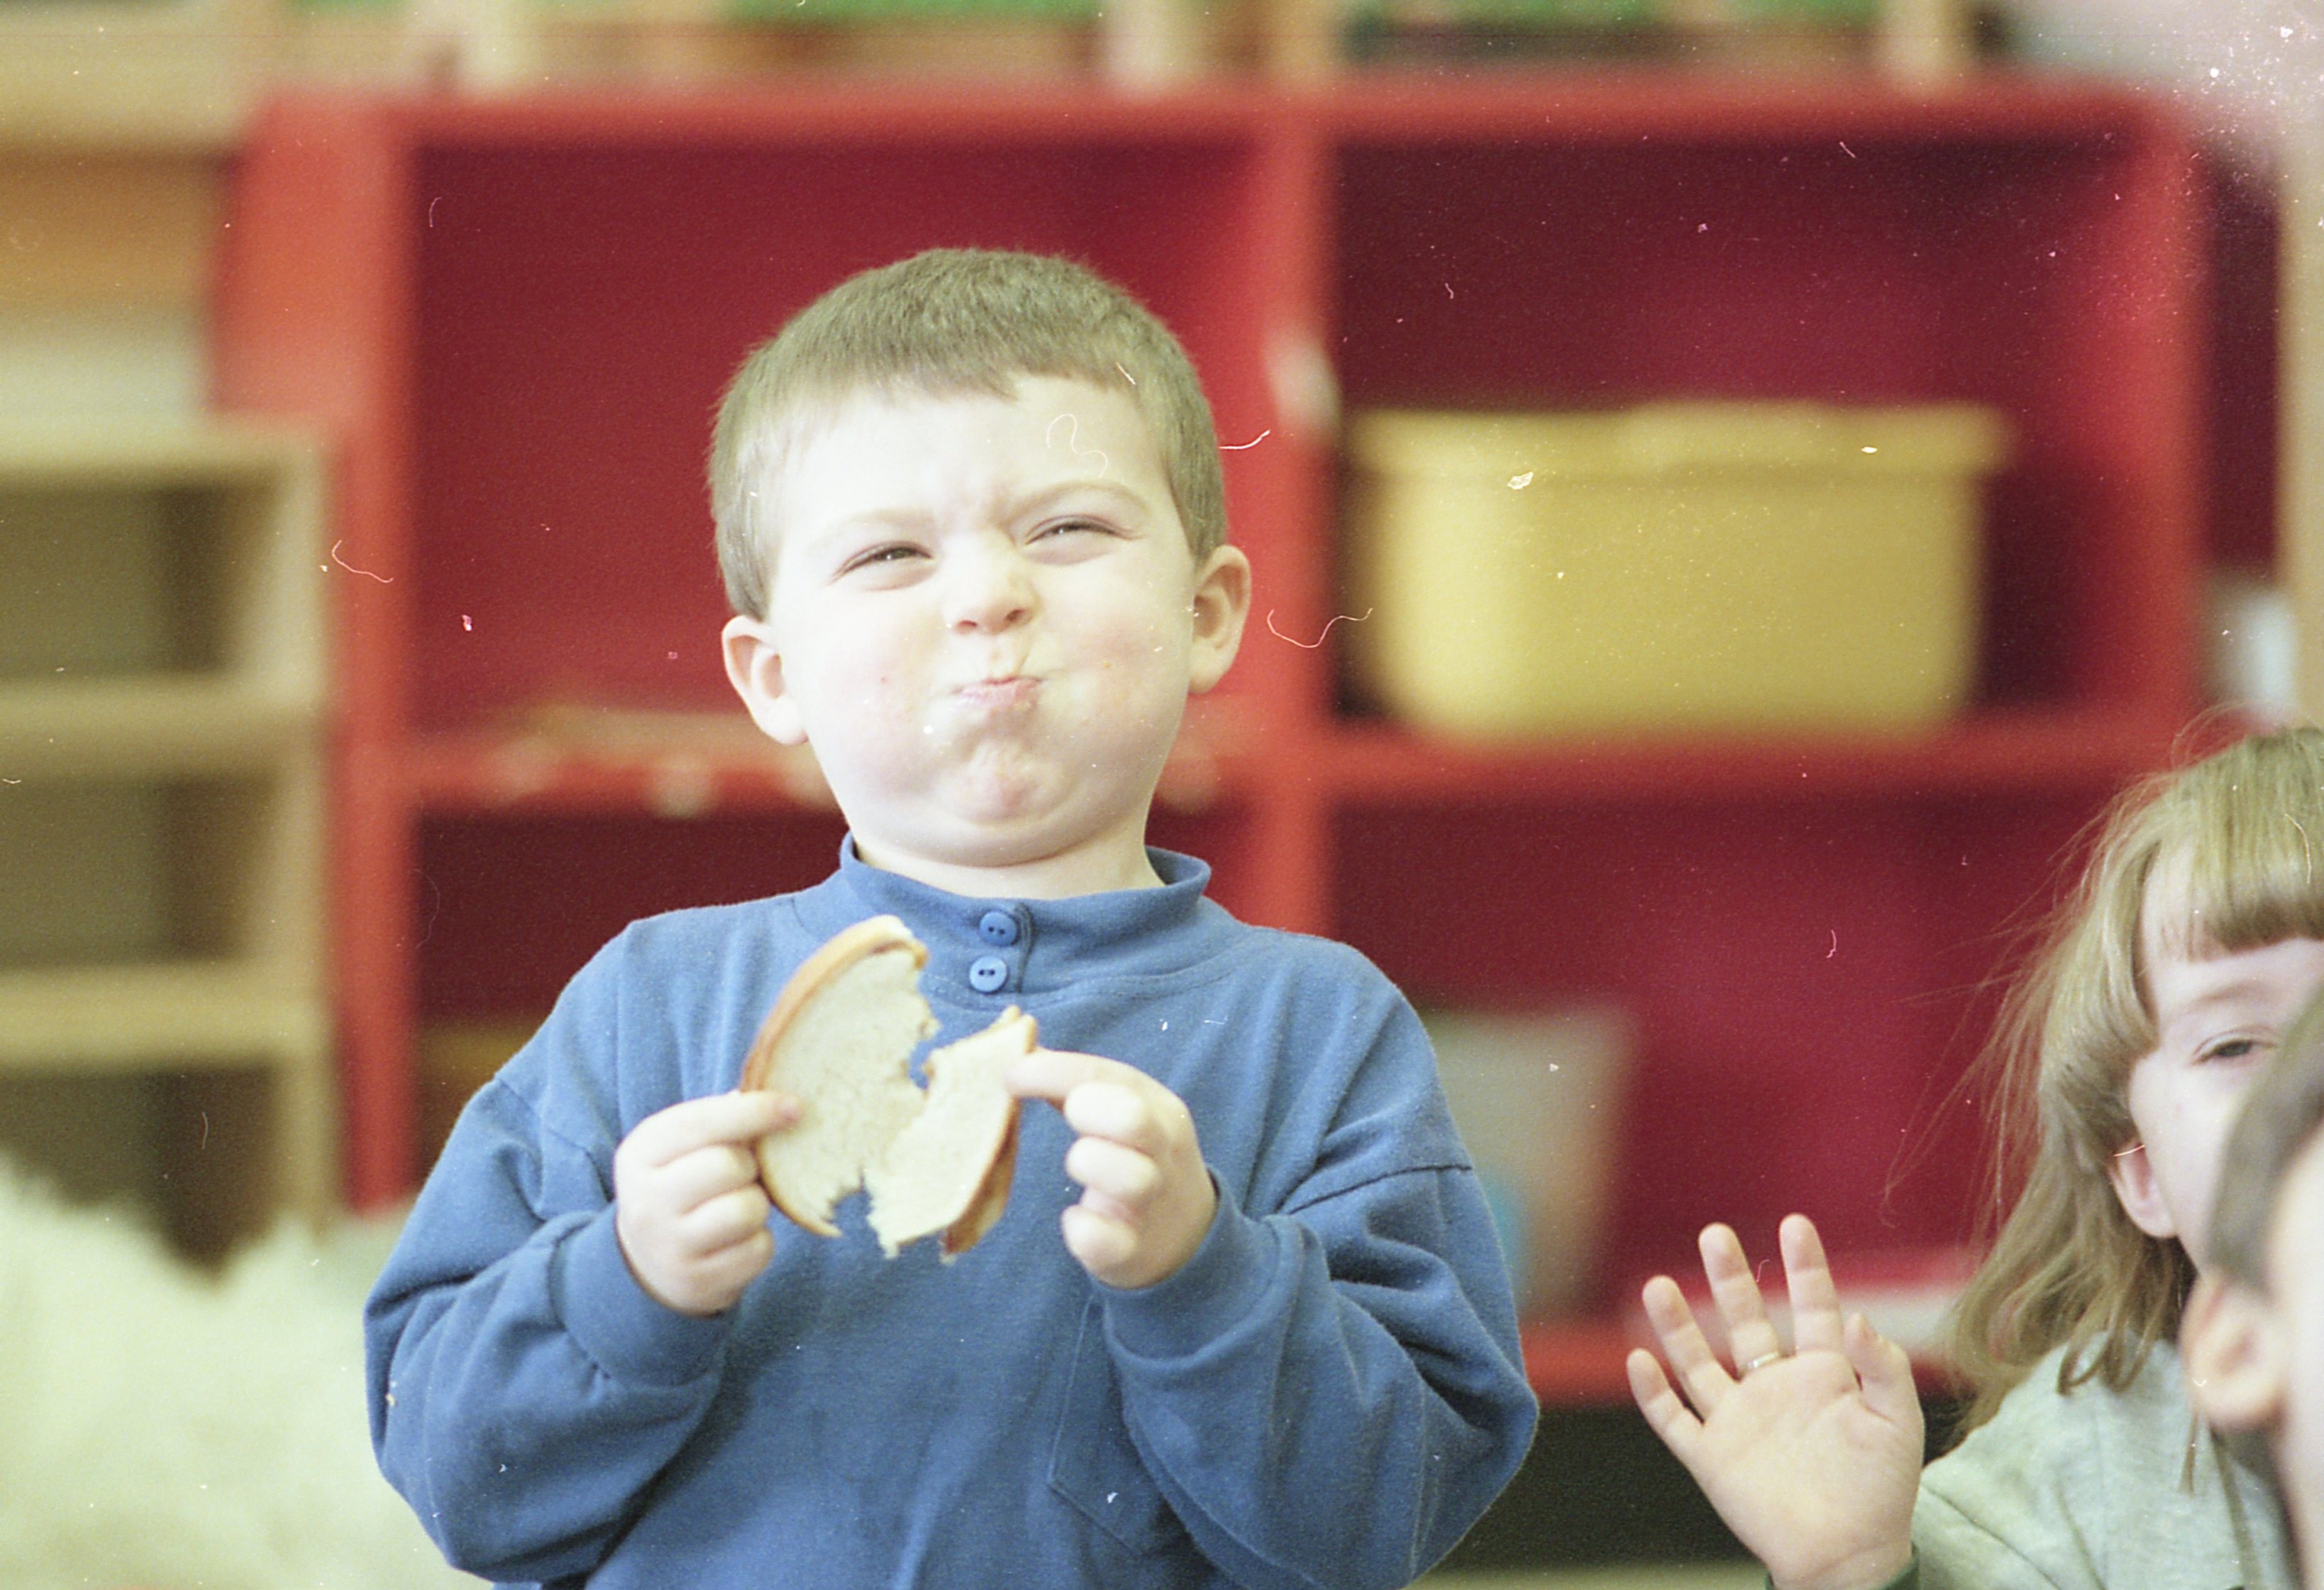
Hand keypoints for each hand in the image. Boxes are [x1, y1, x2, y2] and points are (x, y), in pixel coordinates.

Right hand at [613, 1090, 797, 1316]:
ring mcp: (670, 1246)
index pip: (702, 1122)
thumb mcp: (682, 1148)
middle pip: (729, 1166)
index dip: (755, 1111)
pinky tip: (738, 1239)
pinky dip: (760, 1241)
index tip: (795, 1108)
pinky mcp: (698, 1281)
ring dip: (758, 1205)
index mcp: (641, 1154)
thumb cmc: (681, 1187)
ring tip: (739, 1206)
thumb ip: (722, 1121)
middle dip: (751, 1166)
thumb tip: (783, 1102)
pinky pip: (758, 1249)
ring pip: (747, 1209)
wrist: (648, 1264)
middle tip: (744, 1173)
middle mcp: (647, 1200)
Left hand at [1007, 1048, 1216, 1289]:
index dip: (1053, 1070)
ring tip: (1079, 1165)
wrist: (1185, 1236)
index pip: (1108, 1074)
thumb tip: (1019, 1052)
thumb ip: (1074, 1085)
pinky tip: (1076, 1218)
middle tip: (1068, 1117)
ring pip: (1129, 1177)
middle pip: (1133, 1118)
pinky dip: (1081, 1228)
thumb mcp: (1122, 1115)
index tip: (1010, 1074)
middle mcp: (1163, 1152)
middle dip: (1087, 1110)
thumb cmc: (1137, 1160)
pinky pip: (1104, 1239)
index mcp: (1159, 1108)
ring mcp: (1152, 1203)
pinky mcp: (1133, 1251)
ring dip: (1088, 1164)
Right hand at [1627, 1214, 1921, 1589]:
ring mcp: (1739, 1420)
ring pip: (1698, 1361)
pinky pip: (1673, 1420)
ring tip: (1658, 1283)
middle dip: (1730, 1278)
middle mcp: (1774, 1388)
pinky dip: (1652, 1393)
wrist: (1848, 1560)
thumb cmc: (1881, 1493)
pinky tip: (1638, 1360)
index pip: (1812, 1307)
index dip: (1805, 1266)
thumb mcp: (1898, 1423)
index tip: (1794, 1223)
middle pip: (1746, 1321)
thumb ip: (1882, 1368)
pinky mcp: (1711, 1457)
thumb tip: (1856, 1316)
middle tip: (1715, 1234)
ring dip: (1678, 1324)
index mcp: (1823, 1375)